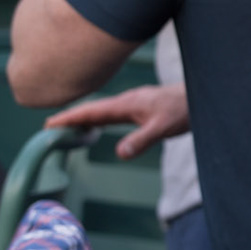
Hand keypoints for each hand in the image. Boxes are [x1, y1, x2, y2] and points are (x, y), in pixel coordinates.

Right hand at [48, 83, 189, 158]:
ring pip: (101, 110)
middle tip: (48, 128)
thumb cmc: (184, 110)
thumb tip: (120, 154)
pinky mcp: (140, 107)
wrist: (202, 96)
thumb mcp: (164, 128)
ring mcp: (133, 103)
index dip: (69, 117)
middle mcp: (127, 101)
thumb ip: (142, 140)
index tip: (48, 124)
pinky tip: (95, 124)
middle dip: (70, 117)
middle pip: (92, 109)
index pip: (91, 111)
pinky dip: (97, 118)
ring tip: (64, 128)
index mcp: (127, 104)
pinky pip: (112, 113)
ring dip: (82, 118)